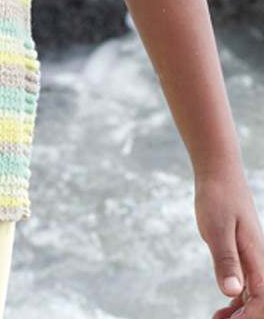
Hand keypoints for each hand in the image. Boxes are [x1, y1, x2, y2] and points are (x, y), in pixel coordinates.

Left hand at [195, 165, 263, 318]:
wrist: (218, 172)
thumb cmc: (217, 198)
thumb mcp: (216, 230)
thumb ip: (225, 261)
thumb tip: (232, 292)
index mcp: (257, 258)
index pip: (262, 300)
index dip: (250, 317)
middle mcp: (259, 260)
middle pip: (261, 301)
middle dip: (246, 317)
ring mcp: (252, 255)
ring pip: (255, 294)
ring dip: (242, 311)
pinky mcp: (243, 250)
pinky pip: (247, 281)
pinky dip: (239, 297)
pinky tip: (226, 304)